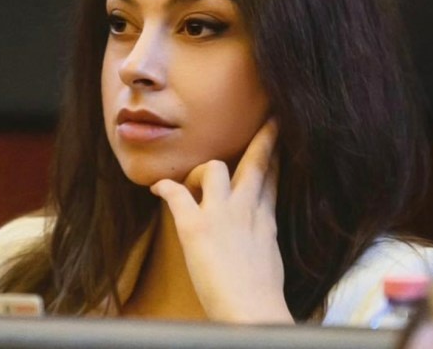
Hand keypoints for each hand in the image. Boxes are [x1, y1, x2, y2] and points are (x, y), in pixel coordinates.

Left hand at [150, 118, 291, 323]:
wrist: (251, 311)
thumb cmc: (261, 296)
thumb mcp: (270, 258)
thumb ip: (263, 237)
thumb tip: (262, 230)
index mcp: (265, 220)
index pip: (270, 179)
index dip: (272, 156)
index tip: (275, 138)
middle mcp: (246, 209)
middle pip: (255, 162)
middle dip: (264, 139)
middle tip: (271, 122)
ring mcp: (221, 214)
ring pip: (213, 168)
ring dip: (199, 172)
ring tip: (188, 183)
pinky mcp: (195, 226)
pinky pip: (176, 193)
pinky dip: (165, 188)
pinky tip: (157, 187)